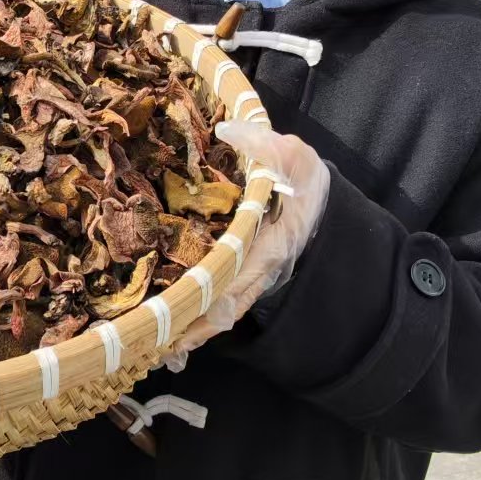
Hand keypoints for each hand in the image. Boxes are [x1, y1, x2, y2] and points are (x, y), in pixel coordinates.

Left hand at [162, 121, 330, 370]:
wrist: (323, 201)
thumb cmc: (305, 180)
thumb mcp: (292, 155)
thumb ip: (262, 145)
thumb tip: (227, 130)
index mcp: (268, 245)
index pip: (235, 277)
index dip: (209, 298)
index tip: (181, 313)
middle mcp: (259, 270)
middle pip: (224, 309)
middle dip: (194, 329)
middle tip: (157, 346)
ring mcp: (252, 278)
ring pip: (222, 313)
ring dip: (193, 332)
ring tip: (159, 349)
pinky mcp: (244, 278)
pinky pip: (221, 304)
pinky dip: (199, 320)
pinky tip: (173, 332)